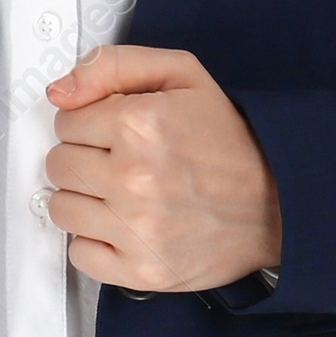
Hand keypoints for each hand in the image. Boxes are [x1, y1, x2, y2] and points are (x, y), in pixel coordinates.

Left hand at [44, 45, 281, 291]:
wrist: (276, 202)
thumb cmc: (227, 138)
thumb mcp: (180, 74)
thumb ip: (111, 66)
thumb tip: (59, 92)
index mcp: (139, 123)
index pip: (66, 120)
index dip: (88, 121)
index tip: (113, 129)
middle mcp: (134, 178)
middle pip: (59, 164)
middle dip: (82, 157)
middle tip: (116, 160)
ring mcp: (137, 229)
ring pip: (62, 209)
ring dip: (84, 198)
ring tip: (118, 192)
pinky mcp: (142, 270)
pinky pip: (80, 255)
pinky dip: (94, 241)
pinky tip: (121, 225)